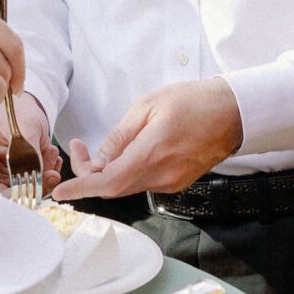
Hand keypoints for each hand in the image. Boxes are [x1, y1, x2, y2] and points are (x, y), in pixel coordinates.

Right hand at [0, 92, 60, 194]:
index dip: (6, 190)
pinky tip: (54, 155)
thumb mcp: (24, 130)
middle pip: (12, 187)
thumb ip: (28, 154)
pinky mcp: (28, 167)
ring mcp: (13, 167)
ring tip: (52, 153)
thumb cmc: (20, 110)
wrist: (32, 104)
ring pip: (28, 184)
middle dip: (33, 184)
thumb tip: (34, 179)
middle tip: (51, 176)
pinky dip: (49, 169)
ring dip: (44, 174)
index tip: (23, 191)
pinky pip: (39, 176)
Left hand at [48, 77, 242, 202]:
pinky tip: (128, 153)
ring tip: (102, 149)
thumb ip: (120, 137)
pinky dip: (127, 173)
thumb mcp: (147, 106)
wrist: (232, 113)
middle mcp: (162, 175)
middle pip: (114, 188)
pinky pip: (143, 183)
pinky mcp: (178, 183)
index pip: (108, 182)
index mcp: (152, 152)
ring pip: (128, 186)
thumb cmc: (192, 101)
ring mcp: (172, 182)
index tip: (60, 192)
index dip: (81, 189)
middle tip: (79, 149)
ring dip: (108, 173)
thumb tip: (98, 160)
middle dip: (90, 174)